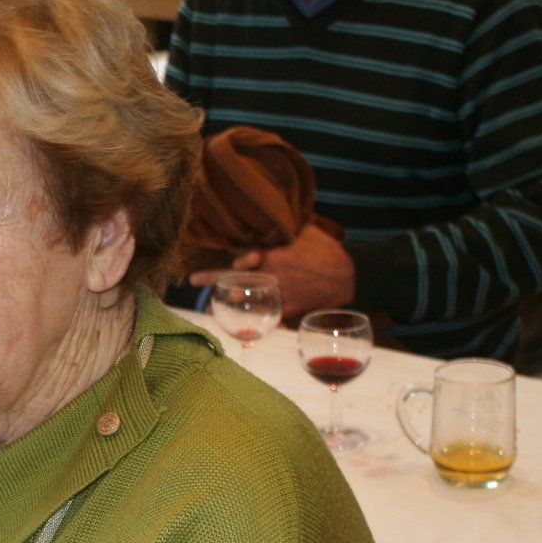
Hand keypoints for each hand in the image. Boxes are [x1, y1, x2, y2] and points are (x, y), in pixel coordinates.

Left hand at [189, 224, 354, 320]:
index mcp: (272, 255)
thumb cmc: (326, 249)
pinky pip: (269, 317)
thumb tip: (272, 211)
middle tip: (193, 280)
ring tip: (210, 307)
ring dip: (228, 304)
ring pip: (247, 300)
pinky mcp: (287, 308)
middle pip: (235, 277)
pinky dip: (257, 324)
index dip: (230, 262)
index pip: (242, 258)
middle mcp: (270, 275)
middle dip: (212, 278)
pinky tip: (244, 330)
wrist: (348, 274)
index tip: (221, 261)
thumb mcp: (303, 231)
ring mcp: (277, 293)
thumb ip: (283, 226)